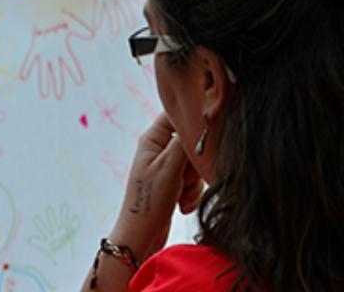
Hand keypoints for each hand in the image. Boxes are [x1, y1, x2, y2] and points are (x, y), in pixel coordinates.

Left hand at [109, 113, 203, 262]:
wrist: (142, 234)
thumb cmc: (150, 199)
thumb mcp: (170, 166)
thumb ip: (186, 140)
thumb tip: (199, 115)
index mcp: (153, 138)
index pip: (177, 114)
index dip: (194, 121)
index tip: (207, 133)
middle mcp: (158, 149)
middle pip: (192, 142)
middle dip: (195, 163)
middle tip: (185, 177)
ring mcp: (166, 166)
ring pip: (195, 164)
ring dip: (194, 182)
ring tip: (179, 195)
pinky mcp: (172, 183)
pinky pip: (193, 181)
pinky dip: (191, 194)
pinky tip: (180, 206)